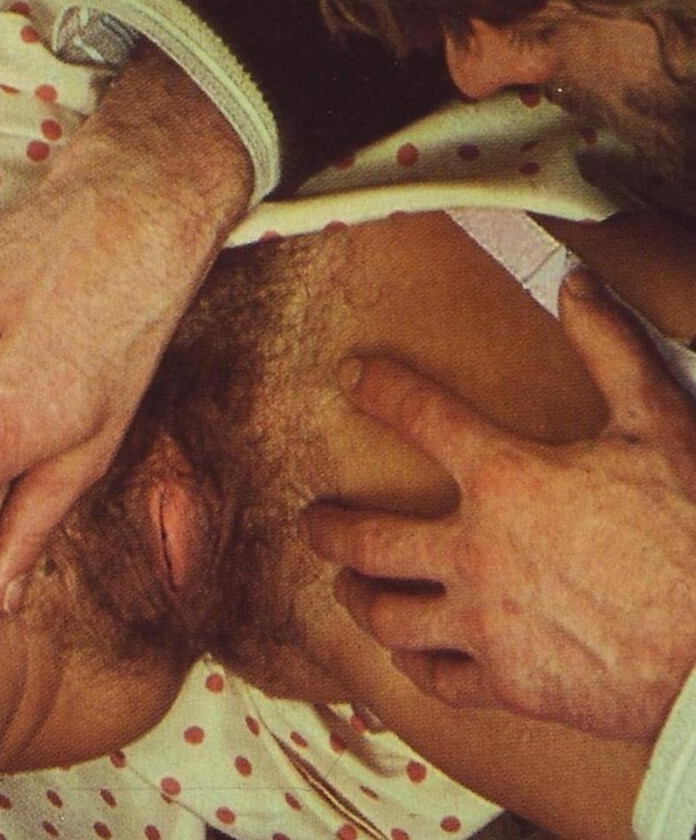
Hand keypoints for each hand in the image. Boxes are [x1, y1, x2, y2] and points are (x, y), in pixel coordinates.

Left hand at [306, 268, 695, 740]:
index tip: (354, 377)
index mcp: (507, 478)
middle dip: (330, 525)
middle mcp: (477, 551)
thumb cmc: (692, 533)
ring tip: (343, 585)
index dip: (382, 388)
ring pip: (390, 615)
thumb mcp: (657, 423)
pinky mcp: (509, 684)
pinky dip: (413, 666)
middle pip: (371, 537)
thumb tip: (576, 283)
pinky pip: (437, 678)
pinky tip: (408, 656)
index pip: (422, 416)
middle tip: (310, 518)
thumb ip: (609, 350)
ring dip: (357, 596)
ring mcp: (486, 625)